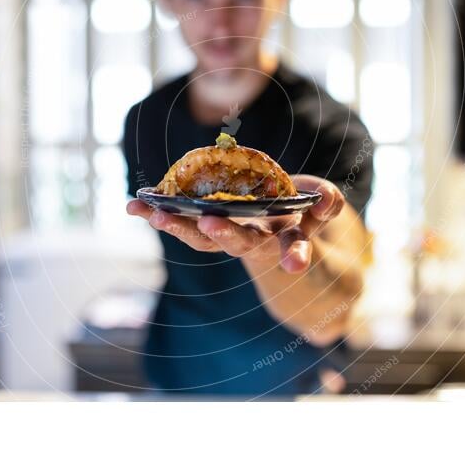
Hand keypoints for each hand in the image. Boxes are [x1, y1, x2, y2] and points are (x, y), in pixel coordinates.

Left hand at [125, 175, 345, 273]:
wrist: (272, 216)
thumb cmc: (297, 208)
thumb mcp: (317, 202)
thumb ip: (325, 201)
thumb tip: (330, 199)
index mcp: (284, 237)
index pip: (293, 246)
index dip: (294, 254)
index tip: (295, 264)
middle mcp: (254, 241)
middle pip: (238, 243)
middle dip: (224, 234)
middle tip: (209, 222)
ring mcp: (227, 235)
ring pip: (202, 239)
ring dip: (178, 226)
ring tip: (155, 213)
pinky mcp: (204, 225)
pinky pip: (180, 221)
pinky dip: (158, 212)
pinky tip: (135, 205)